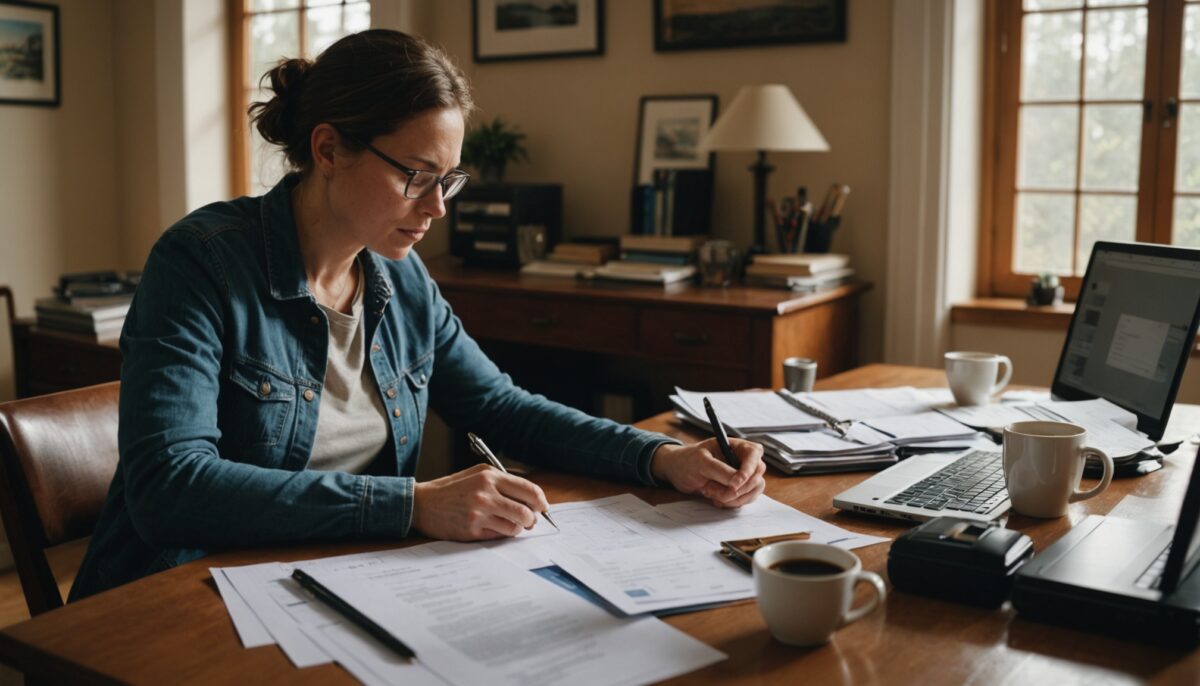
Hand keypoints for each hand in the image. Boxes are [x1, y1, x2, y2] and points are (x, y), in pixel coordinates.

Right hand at [411, 464, 549, 540]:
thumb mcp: (477, 475)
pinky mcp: (472, 530)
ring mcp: (478, 514)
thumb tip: (531, 498)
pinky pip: (499, 536)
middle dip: (533, 519)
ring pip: (515, 527)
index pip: (528, 490)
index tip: (544, 507)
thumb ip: (503, 482)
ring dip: (518, 528)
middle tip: (530, 520)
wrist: (422, 504)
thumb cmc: (452, 489)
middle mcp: (485, 494)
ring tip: (512, 524)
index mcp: (489, 476)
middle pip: (526, 511)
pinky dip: (502, 533)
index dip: (541, 501)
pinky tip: (494, 527)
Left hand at [649, 438, 765, 507]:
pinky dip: (731, 503)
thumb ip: (720, 470)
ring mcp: (744, 476)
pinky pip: (745, 499)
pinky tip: (715, 498)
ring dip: (733, 498)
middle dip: (737, 489)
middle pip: (756, 476)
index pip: (754, 454)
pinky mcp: (740, 490)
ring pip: (753, 490)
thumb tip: (737, 481)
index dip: (748, 470)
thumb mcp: (700, 462)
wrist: (678, 472)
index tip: (735, 483)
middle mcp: (743, 460)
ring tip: (709, 492)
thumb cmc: (688, 461)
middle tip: (713, 491)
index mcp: (737, 446)